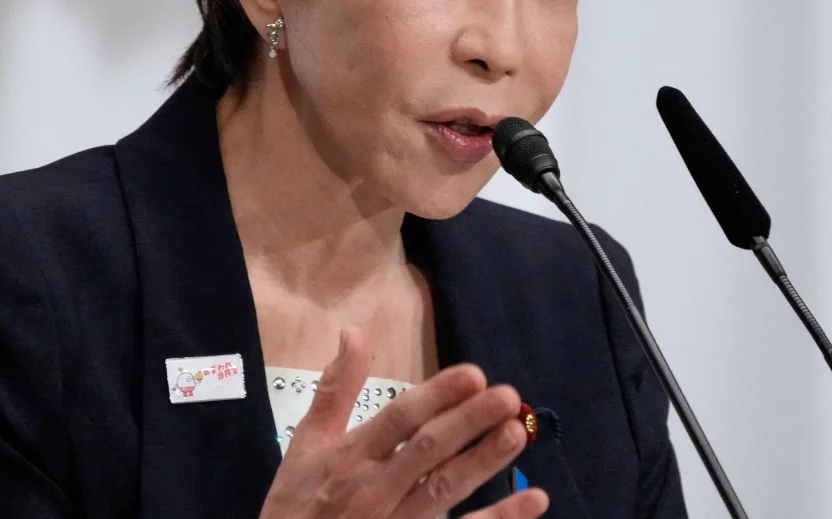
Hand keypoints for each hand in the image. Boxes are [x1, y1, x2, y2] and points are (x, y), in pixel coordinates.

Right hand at [258, 328, 548, 518]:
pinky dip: (499, 518)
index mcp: (350, 456)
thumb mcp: (304, 444)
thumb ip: (334, 389)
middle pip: (429, 450)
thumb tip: (353, 331)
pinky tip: (534, 498)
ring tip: (519, 432)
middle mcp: (376, 487)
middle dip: (469, 421)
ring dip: (486, 461)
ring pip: (448, 488)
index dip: (438, 396)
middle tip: (507, 395)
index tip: (474, 374)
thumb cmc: (296, 503)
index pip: (400, 419)